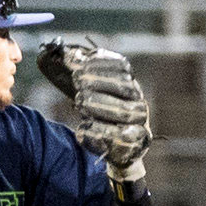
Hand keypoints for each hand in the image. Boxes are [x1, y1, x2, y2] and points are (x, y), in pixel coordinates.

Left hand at [41, 41, 151, 181]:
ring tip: (80, 103)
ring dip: (101, 105)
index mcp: (129, 85)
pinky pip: (121, 137)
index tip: (81, 66)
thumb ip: (80, 75)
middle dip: (99, 82)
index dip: (102, 63)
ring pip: (126, 111)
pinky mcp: (135, 144)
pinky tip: (82, 129)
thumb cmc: (101, 116)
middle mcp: (138, 101)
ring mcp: (140, 123)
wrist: (117, 149)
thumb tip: (65, 57)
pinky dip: (99, 132)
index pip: (122, 67)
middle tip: (77, 82)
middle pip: (125, 86)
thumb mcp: (90, 95)